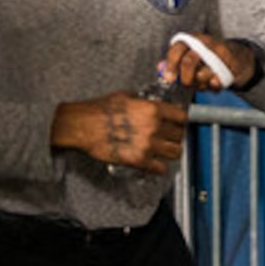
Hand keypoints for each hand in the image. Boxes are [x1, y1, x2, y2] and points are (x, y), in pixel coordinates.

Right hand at [54, 91, 188, 175]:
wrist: (82, 126)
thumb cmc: (98, 110)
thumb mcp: (125, 96)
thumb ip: (143, 102)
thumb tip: (152, 104)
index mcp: (152, 109)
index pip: (182, 117)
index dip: (180, 121)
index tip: (177, 124)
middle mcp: (154, 127)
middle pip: (180, 135)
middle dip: (174, 136)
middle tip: (167, 137)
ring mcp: (148, 145)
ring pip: (176, 153)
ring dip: (170, 152)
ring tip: (163, 151)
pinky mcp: (139, 161)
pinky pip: (161, 169)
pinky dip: (159, 167)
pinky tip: (153, 163)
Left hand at [162, 36, 257, 92]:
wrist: (236, 57)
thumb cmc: (208, 57)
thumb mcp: (189, 56)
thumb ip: (173, 62)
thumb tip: (160, 67)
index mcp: (191, 40)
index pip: (177, 49)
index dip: (171, 65)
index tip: (169, 78)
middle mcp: (204, 42)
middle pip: (188, 62)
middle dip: (185, 78)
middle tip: (187, 83)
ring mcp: (218, 52)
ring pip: (203, 74)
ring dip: (201, 83)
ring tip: (203, 81)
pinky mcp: (230, 63)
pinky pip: (217, 80)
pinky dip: (214, 85)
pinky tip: (213, 82)